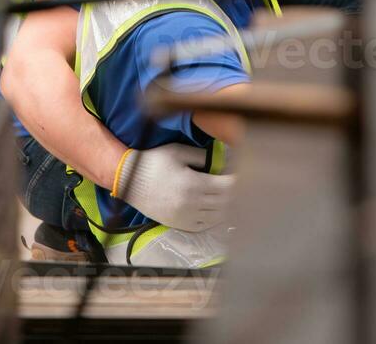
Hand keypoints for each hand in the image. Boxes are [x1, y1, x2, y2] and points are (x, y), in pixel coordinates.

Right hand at [115, 144, 234, 231]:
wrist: (128, 181)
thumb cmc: (153, 162)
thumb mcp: (179, 152)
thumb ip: (202, 156)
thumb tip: (222, 160)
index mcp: (194, 184)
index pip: (228, 186)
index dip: (240, 181)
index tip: (246, 173)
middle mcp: (192, 204)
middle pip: (227, 202)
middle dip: (238, 193)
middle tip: (246, 183)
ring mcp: (186, 217)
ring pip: (219, 216)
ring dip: (229, 206)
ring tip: (236, 195)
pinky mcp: (180, 224)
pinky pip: (206, 224)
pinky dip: (216, 217)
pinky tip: (219, 207)